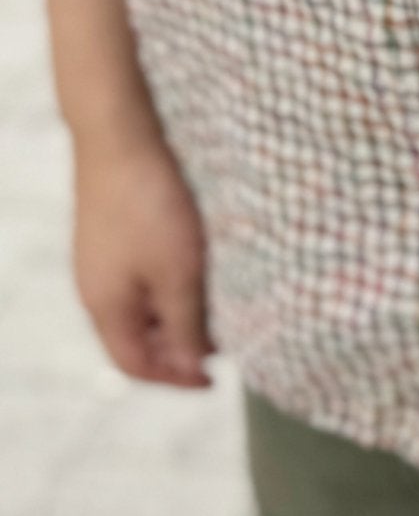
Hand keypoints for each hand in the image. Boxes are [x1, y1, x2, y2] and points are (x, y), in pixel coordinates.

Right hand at [71, 127, 213, 386]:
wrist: (121, 136)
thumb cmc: (152, 206)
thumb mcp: (180, 273)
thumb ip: (185, 325)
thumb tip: (192, 368)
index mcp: (105, 307)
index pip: (134, 366)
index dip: (175, 380)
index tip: (215, 380)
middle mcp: (95, 289)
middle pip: (135, 339)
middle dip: (179, 350)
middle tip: (225, 344)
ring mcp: (100, 260)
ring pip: (140, 307)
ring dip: (177, 317)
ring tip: (219, 310)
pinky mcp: (112, 234)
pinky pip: (140, 278)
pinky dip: (170, 288)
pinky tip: (200, 272)